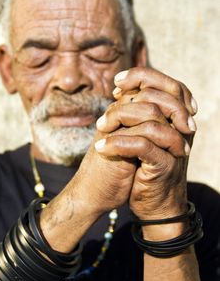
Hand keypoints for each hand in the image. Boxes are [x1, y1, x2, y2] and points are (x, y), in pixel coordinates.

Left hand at [95, 67, 196, 220]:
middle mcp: (180, 128)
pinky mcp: (166, 164)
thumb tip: (120, 88)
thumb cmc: (143, 168)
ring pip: (151, 118)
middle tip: (105, 113)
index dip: (141, 76)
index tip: (117, 83)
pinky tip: (102, 147)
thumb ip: (136, 113)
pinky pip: (143, 145)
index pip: (166, 84)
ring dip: (119, 120)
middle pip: (159, 97)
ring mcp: (175, 146)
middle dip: (126, 100)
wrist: (154, 204)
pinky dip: (119, 144)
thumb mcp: (140, 135)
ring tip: (100, 129)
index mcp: (175, 118)